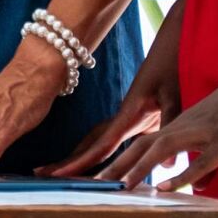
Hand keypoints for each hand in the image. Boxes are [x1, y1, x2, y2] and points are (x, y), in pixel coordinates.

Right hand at [49, 14, 182, 179]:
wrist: (173, 42)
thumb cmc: (173, 64)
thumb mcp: (176, 95)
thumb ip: (168, 126)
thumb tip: (165, 165)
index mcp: (129, 115)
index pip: (100, 146)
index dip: (79, 163)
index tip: (58, 175)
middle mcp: (123, 117)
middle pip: (89, 144)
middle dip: (67, 160)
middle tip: (41, 173)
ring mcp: (128, 116)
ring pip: (96, 140)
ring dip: (79, 155)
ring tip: (60, 169)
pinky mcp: (137, 115)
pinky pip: (112, 137)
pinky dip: (99, 150)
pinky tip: (97, 157)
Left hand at [83, 62, 217, 191]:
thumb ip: (206, 159)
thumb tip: (201, 185)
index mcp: (182, 123)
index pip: (143, 142)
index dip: (120, 159)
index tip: (101, 177)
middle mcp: (186, 126)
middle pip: (142, 145)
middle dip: (117, 166)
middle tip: (92, 185)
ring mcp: (205, 132)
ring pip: (162, 149)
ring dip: (140, 169)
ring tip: (121, 189)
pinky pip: (200, 159)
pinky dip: (181, 175)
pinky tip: (167, 187)